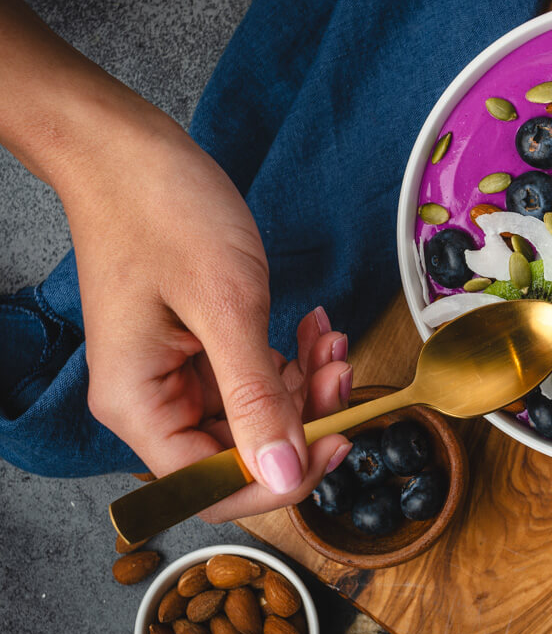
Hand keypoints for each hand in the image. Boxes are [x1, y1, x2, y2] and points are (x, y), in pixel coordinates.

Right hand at [69, 119, 352, 521]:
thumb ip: (256, 397)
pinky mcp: (196, 347)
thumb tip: (282, 475)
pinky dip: (289, 360)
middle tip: (342, 373)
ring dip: (303, 385)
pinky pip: (251, 377)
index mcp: (139, 404)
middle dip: (301, 420)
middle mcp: (151, 400)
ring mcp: (174, 373)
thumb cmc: (163, 211)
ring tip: (331, 341)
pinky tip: (313, 329)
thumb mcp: (225, 306)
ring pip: (253, 414)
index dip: (279, 476)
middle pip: (238, 452)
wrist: (128, 148)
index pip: (210, 486)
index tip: (336, 440)